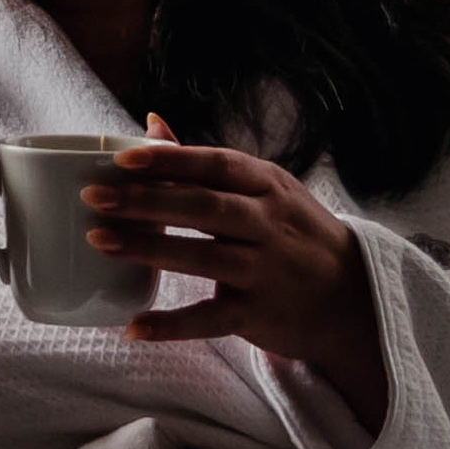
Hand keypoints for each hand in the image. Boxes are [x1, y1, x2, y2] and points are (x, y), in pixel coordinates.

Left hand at [86, 113, 389, 430]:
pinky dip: (172, 325)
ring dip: (150, 249)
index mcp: (269, 187)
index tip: (123, 160)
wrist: (355, 298)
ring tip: (99, 241)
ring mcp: (266, 270)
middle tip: (94, 198)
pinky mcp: (259, 314)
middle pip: (205, 207)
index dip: (171, 161)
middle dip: (148, 201)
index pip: (218, 166)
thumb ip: (206, 163)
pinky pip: (211, 318)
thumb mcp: (266, 191)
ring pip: (204, 257)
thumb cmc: (296, 235)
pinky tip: (133, 326)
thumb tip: (152, 122)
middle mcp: (270, 225)